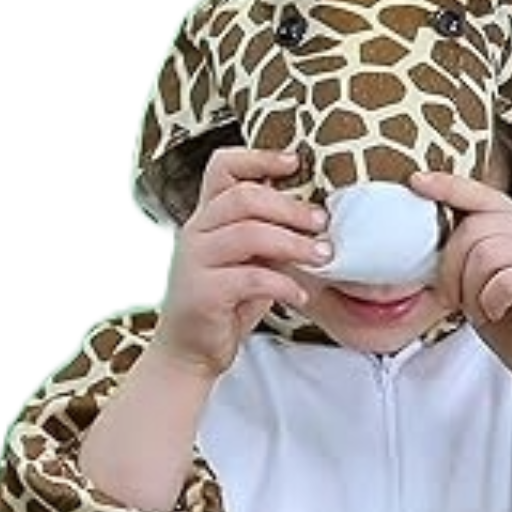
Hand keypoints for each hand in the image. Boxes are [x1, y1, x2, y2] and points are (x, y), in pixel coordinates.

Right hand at [154, 146, 331, 377]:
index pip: (223, 168)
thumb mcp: (249, 262)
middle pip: (244, 197)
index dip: (259, 157)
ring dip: (293, 243)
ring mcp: (194, 261)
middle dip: (291, 207)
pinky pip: (252, 278)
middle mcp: (195, 232)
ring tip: (321, 257)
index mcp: (206, 218)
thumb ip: (267, 236)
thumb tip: (313, 216)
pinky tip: (300, 295)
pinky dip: (284, 284)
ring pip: (249, 234)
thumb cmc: (225, 306)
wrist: (189, 354)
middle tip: (322, 223)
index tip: (295, 163)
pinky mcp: (202, 293)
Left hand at [413, 171, 511, 391]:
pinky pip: (504, 280)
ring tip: (484, 308)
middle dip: (453, 268)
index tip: (417, 183)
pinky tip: (499, 313)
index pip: (481, 194)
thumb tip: (425, 244)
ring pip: (486, 253)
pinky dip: (491, 302)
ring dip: (473, 290)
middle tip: (458, 299)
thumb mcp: (479, 283)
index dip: (448, 187)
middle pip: (474, 228)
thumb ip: (464, 257)